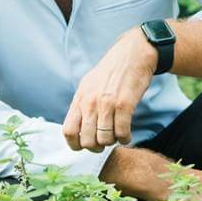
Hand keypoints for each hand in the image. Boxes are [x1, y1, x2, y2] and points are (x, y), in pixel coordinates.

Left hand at [64, 27, 157, 150]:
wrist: (132, 54)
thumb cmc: (112, 71)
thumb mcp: (89, 85)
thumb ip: (82, 105)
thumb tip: (76, 129)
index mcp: (80, 98)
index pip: (68, 131)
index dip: (76, 144)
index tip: (85, 145)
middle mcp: (90, 102)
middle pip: (87, 140)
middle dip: (97, 147)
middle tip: (105, 141)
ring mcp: (107, 103)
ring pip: (105, 139)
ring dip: (113, 141)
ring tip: (117, 134)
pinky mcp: (125, 104)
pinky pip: (122, 132)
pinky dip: (125, 138)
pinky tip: (127, 134)